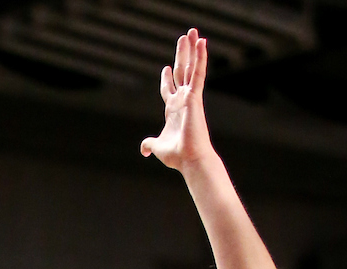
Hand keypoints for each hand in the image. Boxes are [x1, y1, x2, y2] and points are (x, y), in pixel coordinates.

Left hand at [140, 29, 212, 172]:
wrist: (190, 159)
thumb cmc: (177, 155)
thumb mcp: (158, 147)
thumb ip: (150, 144)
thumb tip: (143, 149)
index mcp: (173, 110)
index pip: (169, 89)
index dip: (166, 79)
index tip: (166, 68)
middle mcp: (182, 100)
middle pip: (181, 72)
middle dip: (181, 55)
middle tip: (183, 38)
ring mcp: (189, 97)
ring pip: (190, 67)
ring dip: (191, 49)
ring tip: (192, 32)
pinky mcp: (195, 97)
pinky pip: (198, 73)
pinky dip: (200, 58)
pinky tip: (202, 42)